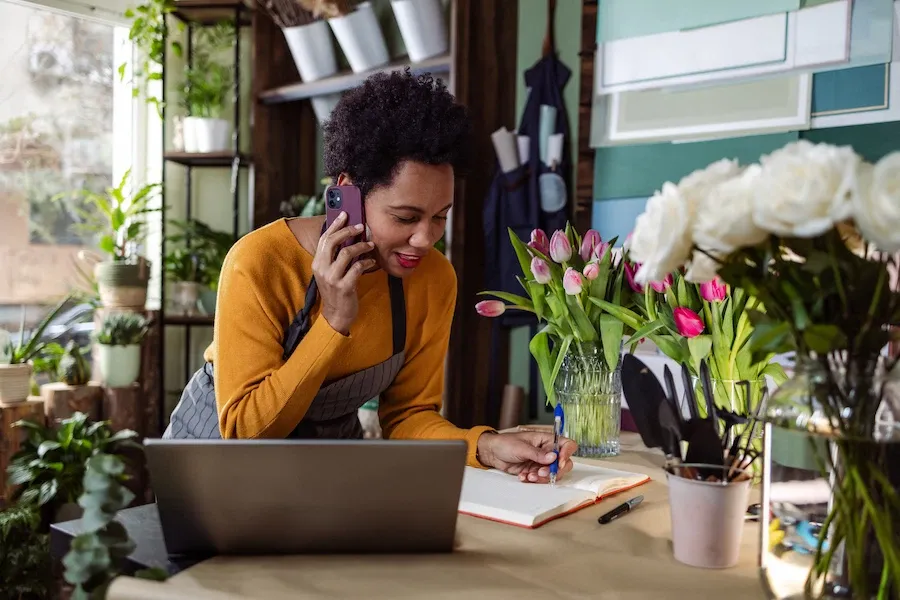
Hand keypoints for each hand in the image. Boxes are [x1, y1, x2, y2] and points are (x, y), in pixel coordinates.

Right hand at [312, 212, 375, 334]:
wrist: (336, 315)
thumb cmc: (336, 291)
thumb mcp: (331, 272)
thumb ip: (335, 257)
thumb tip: (349, 237)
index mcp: (317, 263)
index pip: (324, 238)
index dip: (335, 224)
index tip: (345, 214)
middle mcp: (322, 269)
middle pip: (333, 242)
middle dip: (348, 230)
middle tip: (361, 227)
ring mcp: (332, 278)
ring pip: (347, 253)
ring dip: (361, 246)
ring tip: (370, 245)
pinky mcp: (344, 286)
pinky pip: (357, 268)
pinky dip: (367, 262)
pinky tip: (371, 261)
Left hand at [477, 431, 576, 483]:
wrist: (492, 453)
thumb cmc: (506, 443)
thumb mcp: (521, 447)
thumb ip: (538, 453)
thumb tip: (554, 457)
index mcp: (546, 440)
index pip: (566, 444)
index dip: (567, 453)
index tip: (559, 462)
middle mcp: (547, 451)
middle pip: (564, 463)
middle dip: (554, 471)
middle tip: (541, 472)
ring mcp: (541, 462)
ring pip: (552, 473)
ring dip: (542, 477)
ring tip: (529, 476)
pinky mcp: (534, 471)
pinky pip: (540, 479)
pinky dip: (533, 479)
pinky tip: (523, 476)